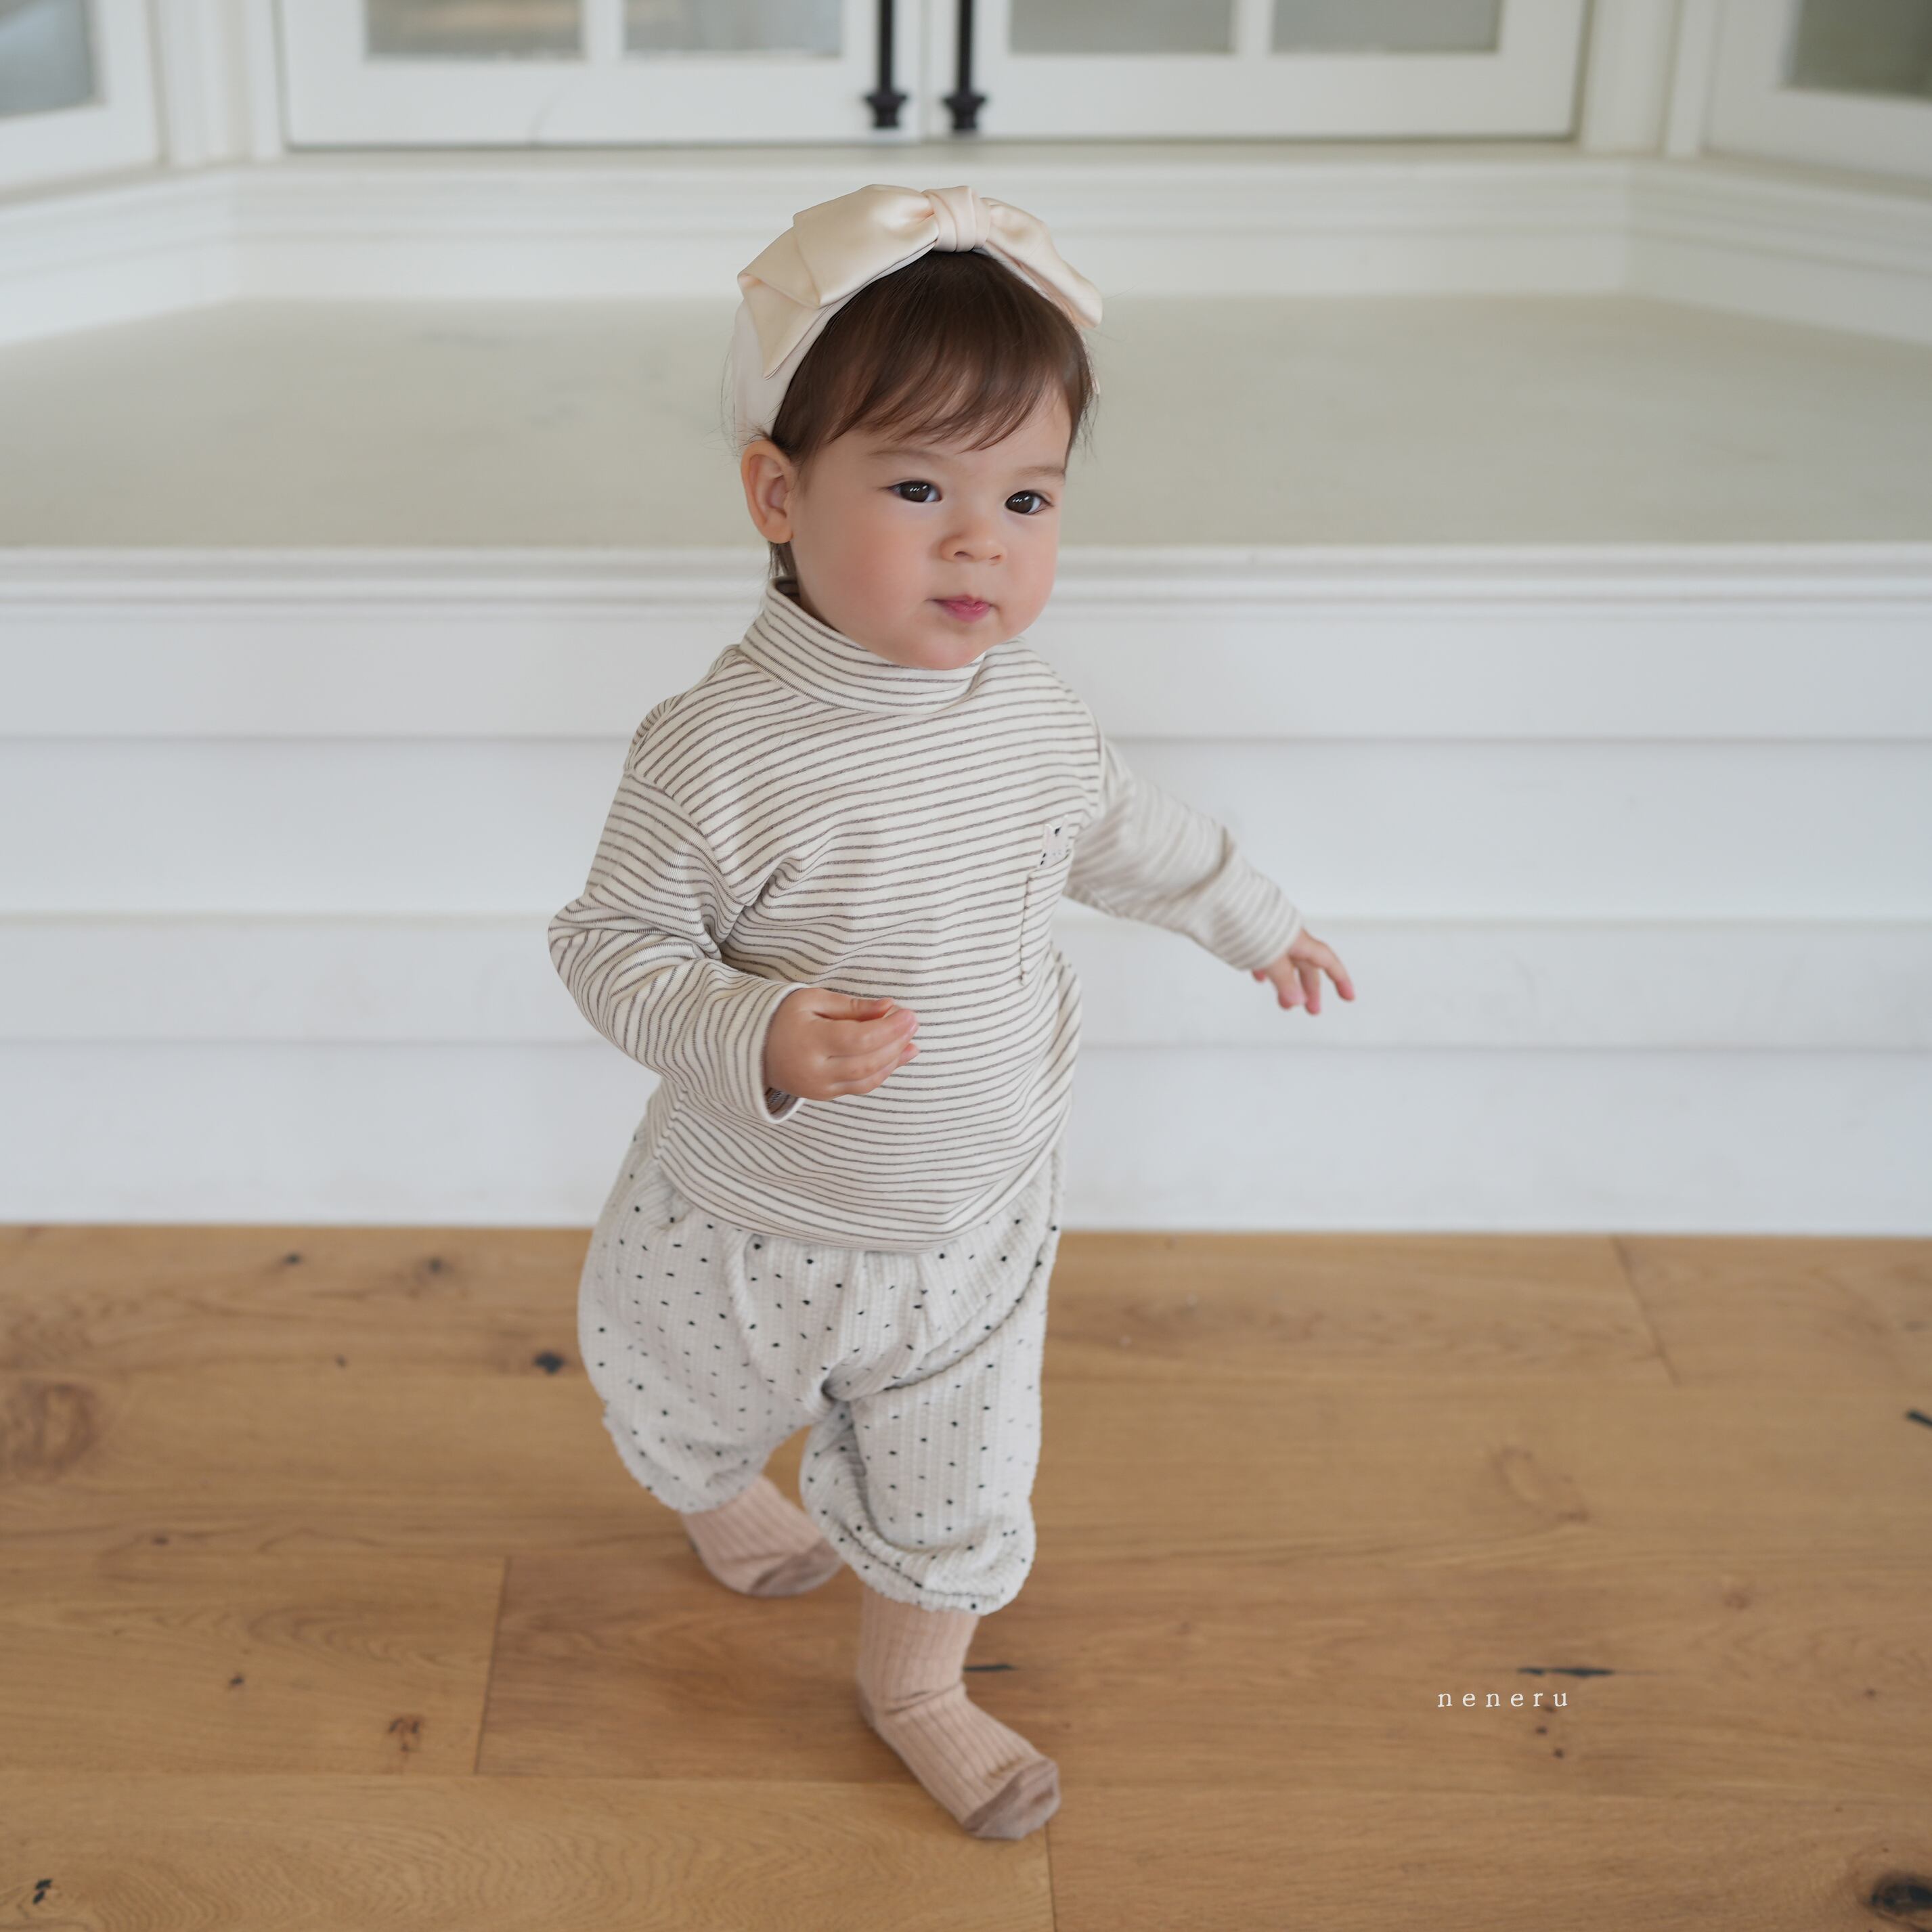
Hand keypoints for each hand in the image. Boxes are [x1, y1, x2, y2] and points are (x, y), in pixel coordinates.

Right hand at [763, 988, 919, 1100]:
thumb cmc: (784, 1016)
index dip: (888, 1028)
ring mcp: (819, 1087)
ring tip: (912, 1043)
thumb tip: (888, 1007)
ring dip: (894, 1061)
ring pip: (867, 1080)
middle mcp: (814, 1070)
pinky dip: (881, 1073)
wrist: (753, 1048)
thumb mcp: (813, 1000)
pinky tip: (897, 1057)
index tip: (908, 1014)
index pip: (859, 1039)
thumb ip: (852, 1006)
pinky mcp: (824, 1096)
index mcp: (809, 1041)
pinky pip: (859, 1088)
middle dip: (895, 1043)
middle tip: (913, 1024)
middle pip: (866, 1062)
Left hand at [1250, 929, 1354, 1014]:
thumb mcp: (1268, 955)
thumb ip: (1283, 979)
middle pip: (1307, 966)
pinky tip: (1259, 979)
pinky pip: (1265, 956)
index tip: (1349, 997)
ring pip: (1286, 963)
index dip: (1340, 979)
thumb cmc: (1245, 920)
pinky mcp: (1252, 936)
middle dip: (1311, 990)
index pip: (1327, 961)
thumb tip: (1297, 1001)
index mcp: (1298, 940)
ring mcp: (1270, 936)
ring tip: (1285, 1004)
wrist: (1218, 896)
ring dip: (1288, 984)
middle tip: (1313, 1011)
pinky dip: (1267, 971)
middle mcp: (1288, 937)